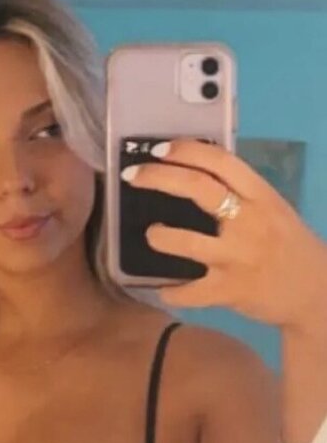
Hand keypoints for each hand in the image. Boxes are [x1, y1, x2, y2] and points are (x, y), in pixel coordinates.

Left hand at [123, 139, 326, 330]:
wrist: (316, 292)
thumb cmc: (289, 246)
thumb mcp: (273, 210)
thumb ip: (240, 194)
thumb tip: (193, 173)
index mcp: (261, 196)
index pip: (221, 162)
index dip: (186, 151)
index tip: (159, 150)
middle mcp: (250, 222)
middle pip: (198, 189)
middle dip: (158, 178)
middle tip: (133, 176)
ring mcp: (239, 258)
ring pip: (186, 242)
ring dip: (159, 237)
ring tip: (153, 235)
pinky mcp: (229, 291)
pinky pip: (188, 291)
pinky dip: (170, 291)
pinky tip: (164, 288)